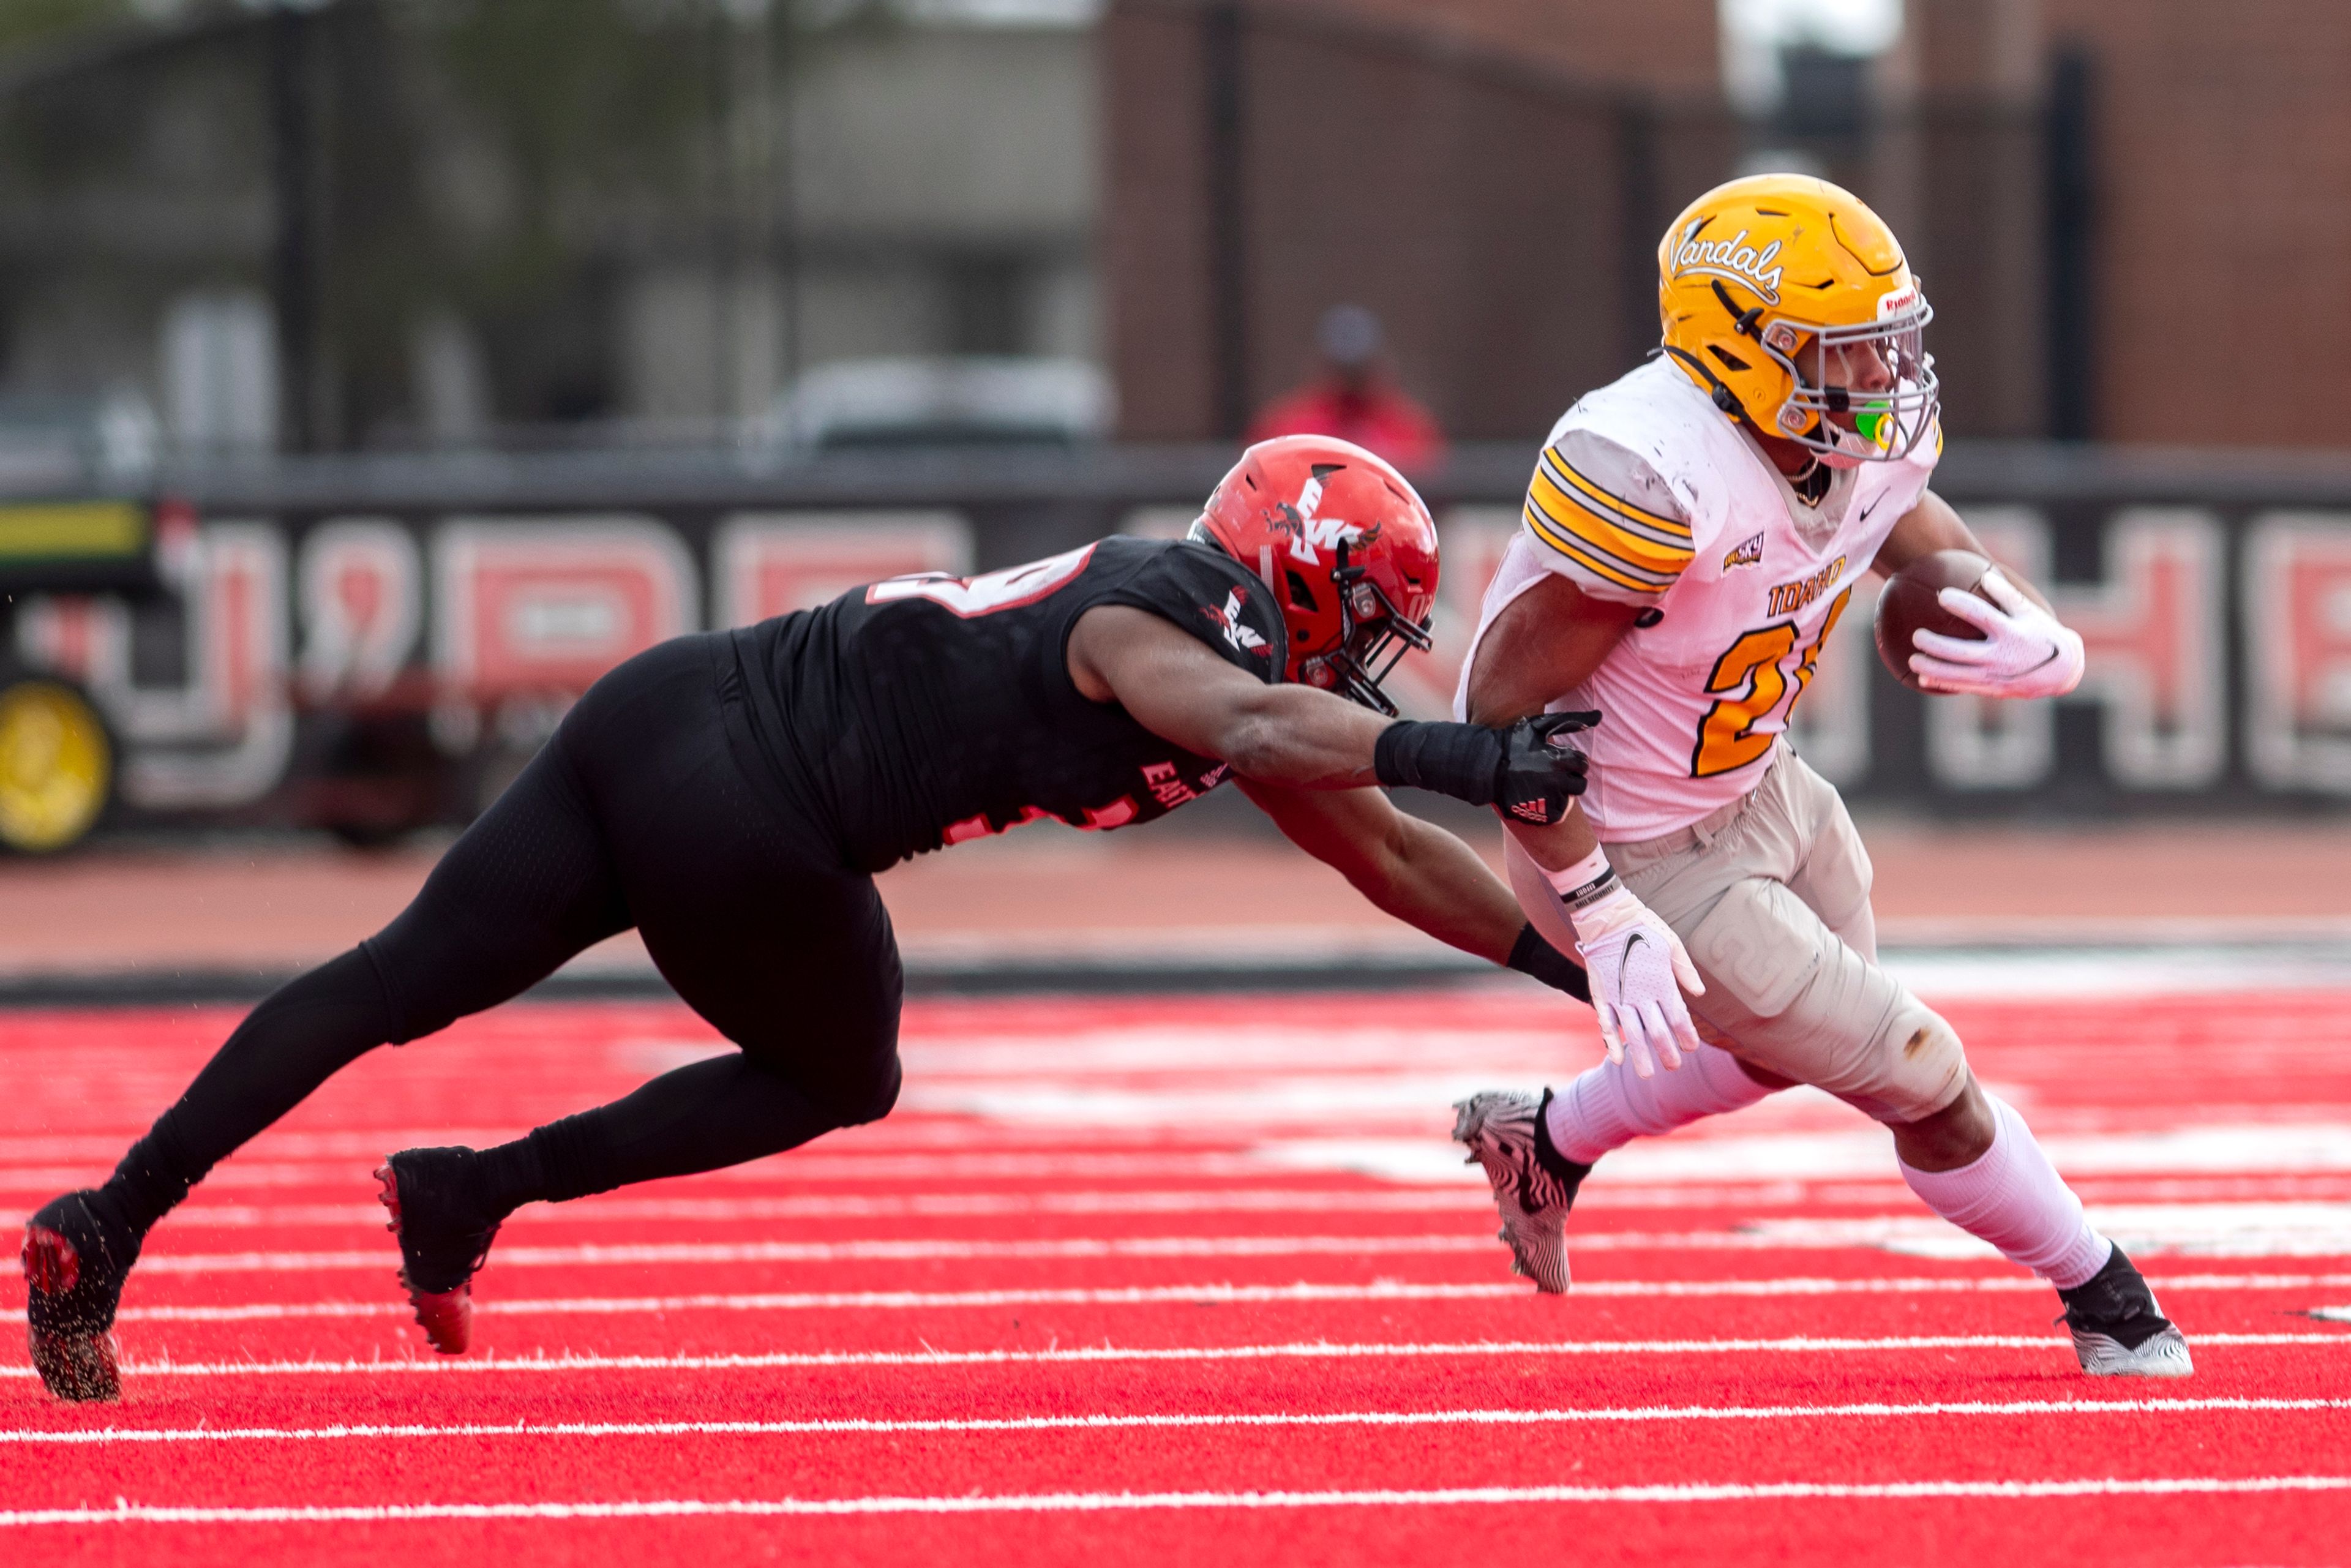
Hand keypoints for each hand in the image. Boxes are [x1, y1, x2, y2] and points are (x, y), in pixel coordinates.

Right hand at [1492, 711, 1597, 825]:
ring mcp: (1546, 799)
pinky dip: (1552, 807)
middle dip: (1570, 779)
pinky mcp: (1538, 813)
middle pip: (1580, 785)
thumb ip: (1570, 721)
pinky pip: (1558, 815)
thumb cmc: (1513, 742)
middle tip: (1553, 774)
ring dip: (1561, 793)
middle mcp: (1555, 781)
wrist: (1485, 767)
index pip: (1582, 764)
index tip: (1559, 760)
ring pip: (1569, 800)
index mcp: (1559, 760)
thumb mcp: (1540, 726)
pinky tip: (1540, 797)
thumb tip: (1599, 716)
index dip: (1572, 762)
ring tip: (1544, 785)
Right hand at [1569, 882, 1703, 1077]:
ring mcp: (1619, 997)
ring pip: (1632, 1035)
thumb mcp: (1672, 944)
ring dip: (1641, 1058)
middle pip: (1658, 1033)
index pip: (1679, 1019)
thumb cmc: (1643, 927)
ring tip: (1646, 1076)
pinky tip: (1616, 1058)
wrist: (1607, 916)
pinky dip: (1611, 1042)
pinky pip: (1606, 1024)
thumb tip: (1700, 993)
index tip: (1692, 1047)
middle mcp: (1641, 995)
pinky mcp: (1601, 995)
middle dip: (1667, 1054)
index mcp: (1662, 983)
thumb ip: (1685, 971)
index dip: (1687, 1037)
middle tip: (1674, 1066)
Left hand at [1909, 568, 2084, 698]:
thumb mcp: (2030, 612)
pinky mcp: (1993, 689)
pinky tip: (1923, 679)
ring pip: (1958, 675)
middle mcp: (2003, 656)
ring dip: (1933, 668)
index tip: (1942, 595)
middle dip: (1937, 645)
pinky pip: (1964, 687)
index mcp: (2012, 633)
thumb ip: (2007, 595)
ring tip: (1911, 660)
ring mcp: (1997, 675)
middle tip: (1917, 635)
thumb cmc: (2042, 634)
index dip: (1963, 605)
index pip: (1984, 616)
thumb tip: (1986, 575)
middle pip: (1963, 652)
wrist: (2062, 671)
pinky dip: (1943, 683)